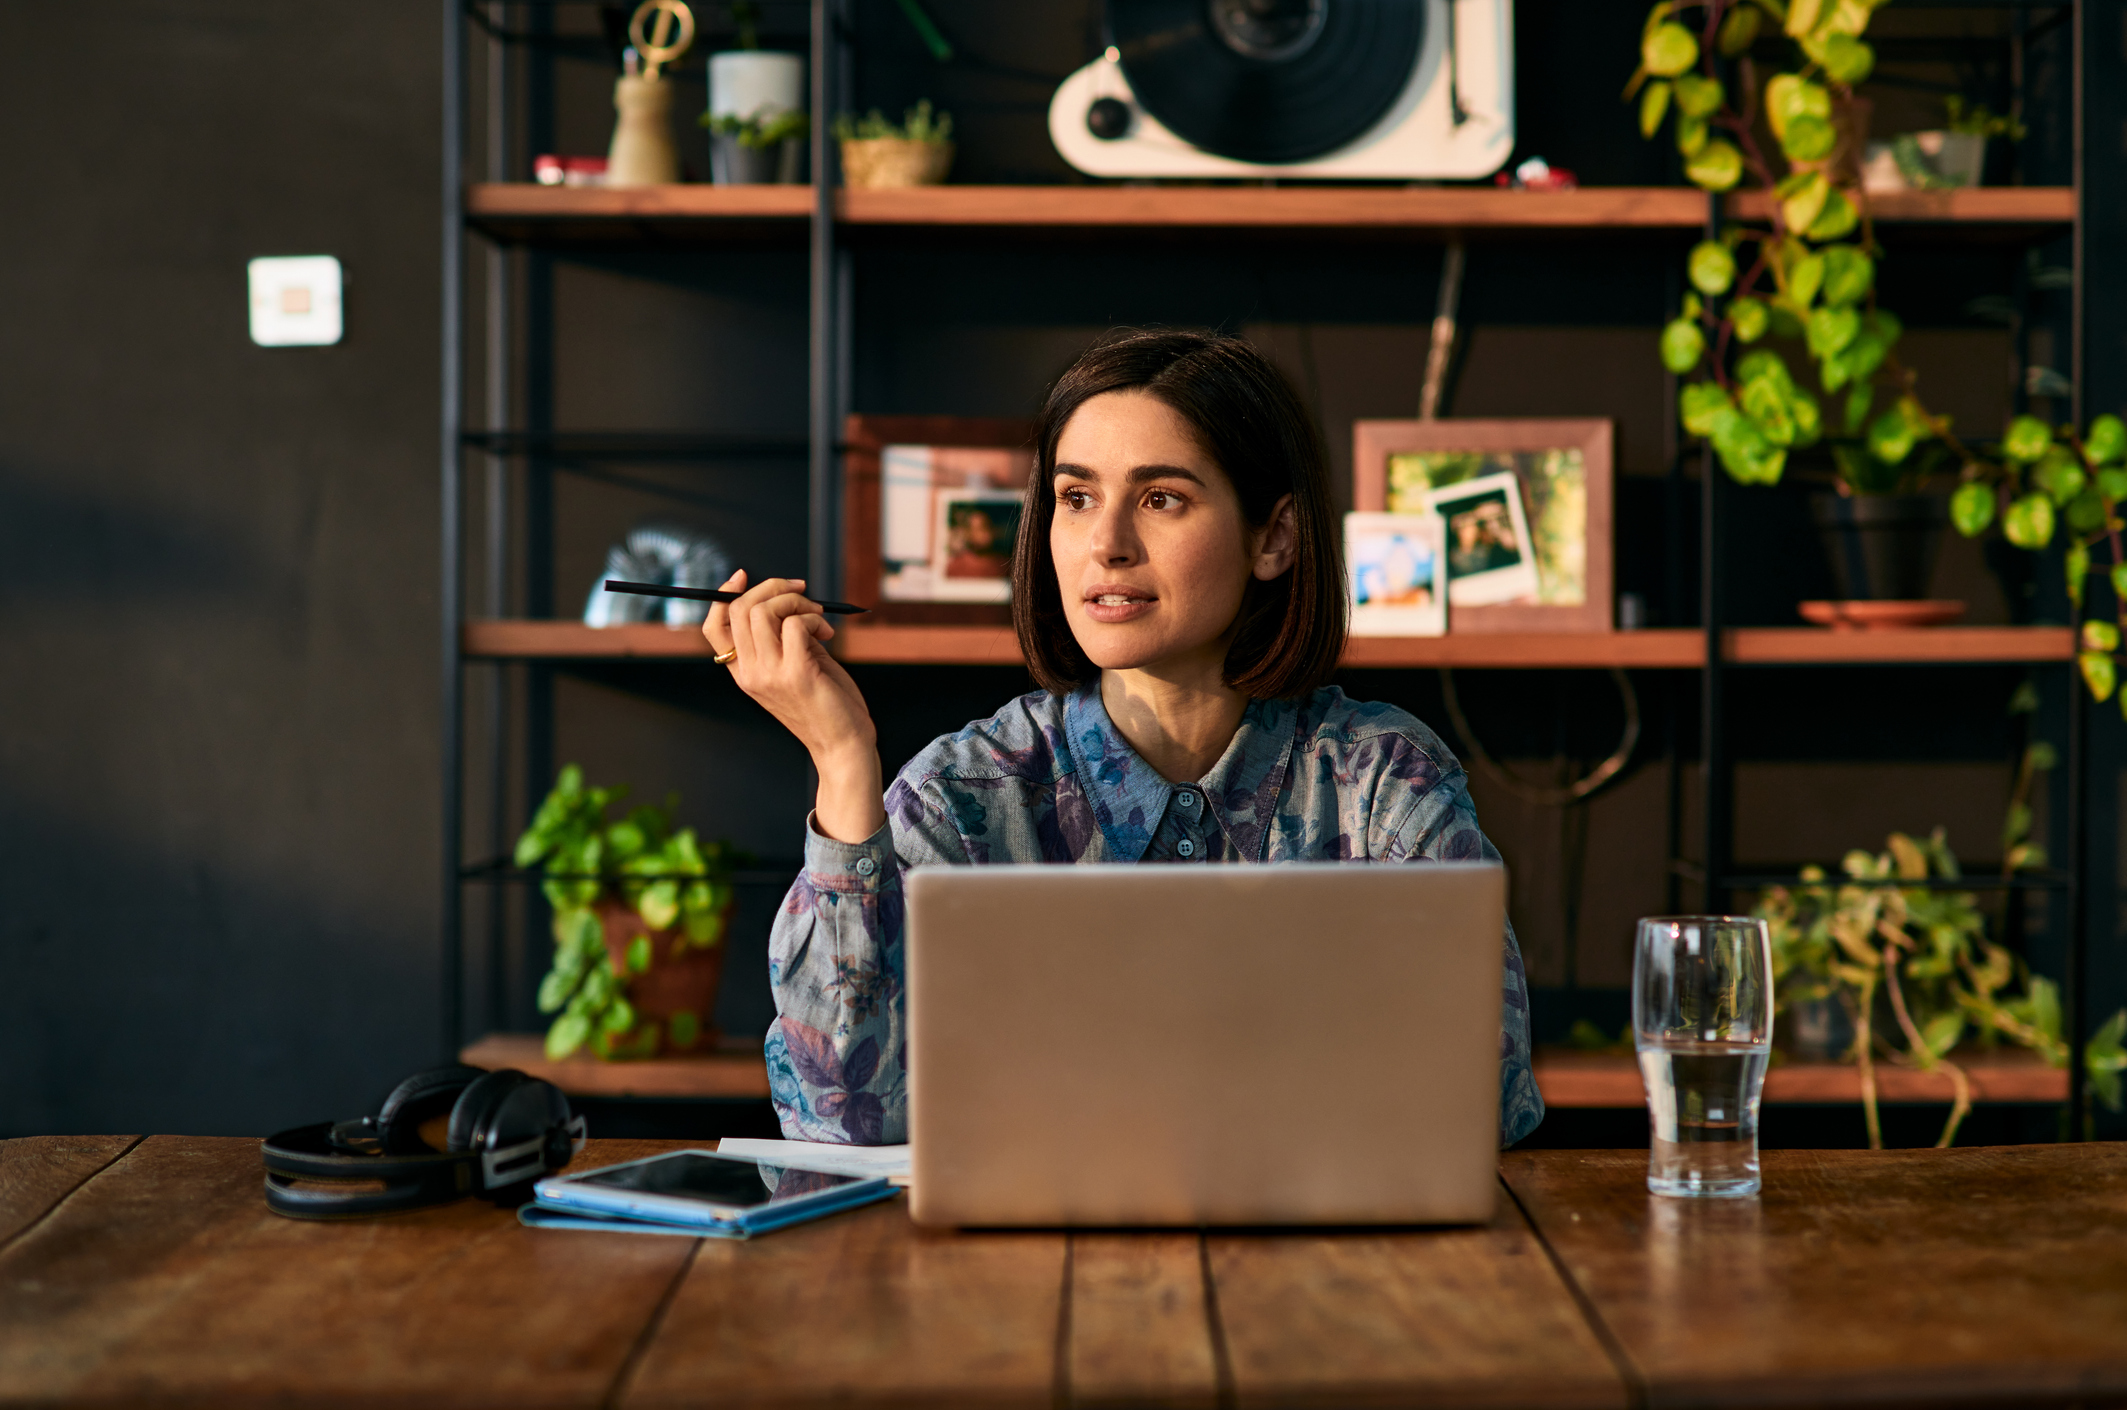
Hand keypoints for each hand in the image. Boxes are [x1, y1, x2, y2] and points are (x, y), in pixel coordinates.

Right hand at [703, 570, 884, 843]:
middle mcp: (750, 674)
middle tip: (802, 593)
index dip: (723, 595)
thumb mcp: (796, 665)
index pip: (714, 627)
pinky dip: (812, 619)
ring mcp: (769, 675)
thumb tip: (788, 599)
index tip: (743, 577)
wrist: (844, 745)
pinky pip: (794, 625)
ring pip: (763, 612)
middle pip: (739, 610)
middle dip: (773, 588)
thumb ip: (785, 637)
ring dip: (796, 602)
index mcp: (744, 673)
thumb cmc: (826, 705)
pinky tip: (826, 634)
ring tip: (818, 618)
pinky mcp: (795, 674)